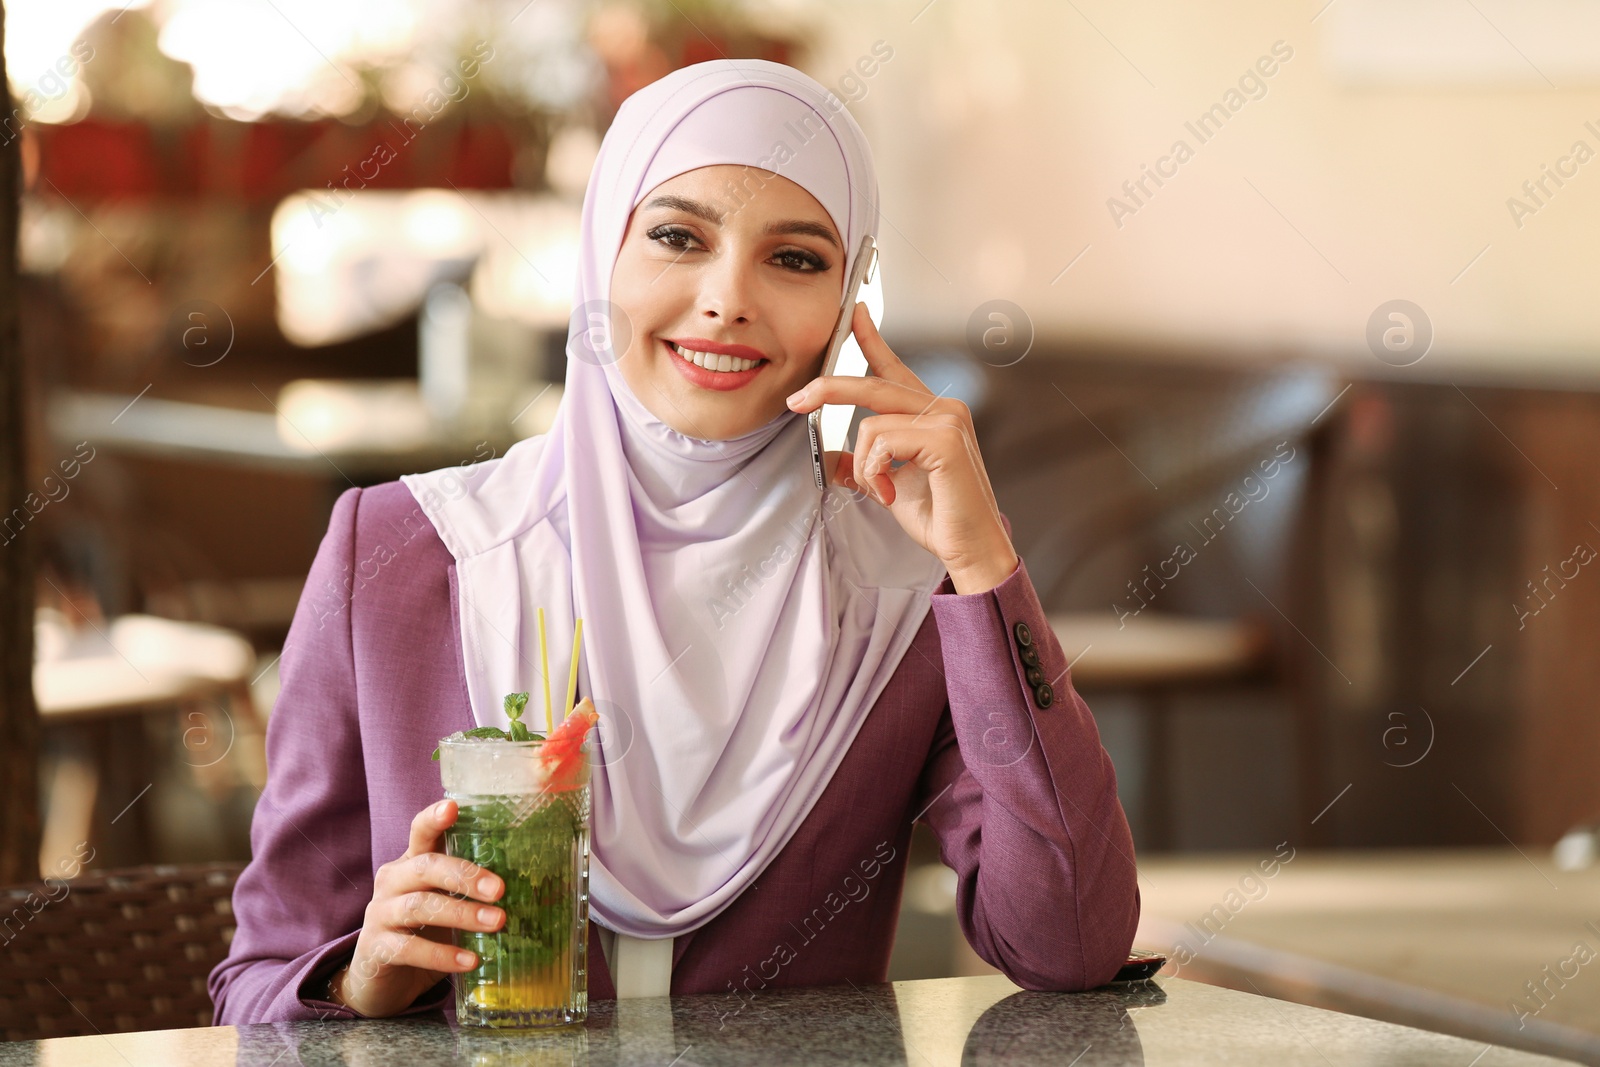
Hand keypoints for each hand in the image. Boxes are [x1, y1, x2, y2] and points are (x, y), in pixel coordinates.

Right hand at [327, 799, 503, 1016]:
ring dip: (461, 914)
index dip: (434, 818)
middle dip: (465, 875)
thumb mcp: (448, 905)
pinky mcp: (376, 949)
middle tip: (500, 890)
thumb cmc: (425, 933)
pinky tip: (470, 961)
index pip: (420, 832)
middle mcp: (392, 881)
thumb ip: (476, 893)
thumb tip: (542, 890)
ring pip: (420, 906)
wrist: (381, 979)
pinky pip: (410, 948)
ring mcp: (380, 914)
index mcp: (411, 863)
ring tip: (497, 923)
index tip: (453, 807)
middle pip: (425, 867)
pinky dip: (443, 955)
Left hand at [786, 303, 1018, 593]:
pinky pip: (882, 441)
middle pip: (873, 384)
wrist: (969, 547)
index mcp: (931, 413)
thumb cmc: (939, 516)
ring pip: (871, 423)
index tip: (853, 313)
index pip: (895, 368)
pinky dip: (874, 471)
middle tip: (796, 401)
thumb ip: (863, 465)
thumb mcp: (887, 486)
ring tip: (878, 489)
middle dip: (828, 390)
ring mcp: (948, 419)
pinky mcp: (945, 439)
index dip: (872, 338)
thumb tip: (832, 459)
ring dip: (862, 464)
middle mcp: (944, 408)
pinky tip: (888, 493)